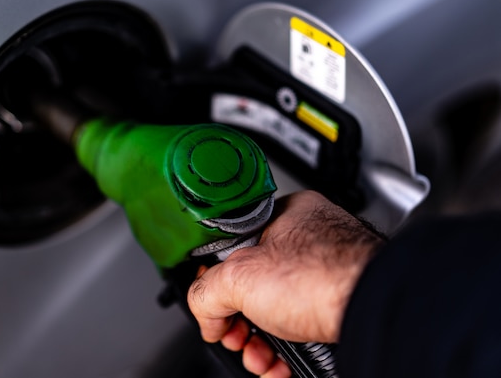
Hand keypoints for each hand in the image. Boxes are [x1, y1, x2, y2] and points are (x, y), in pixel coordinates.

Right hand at [187, 190, 384, 375]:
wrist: (374, 310)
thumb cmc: (326, 277)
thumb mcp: (240, 277)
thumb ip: (206, 292)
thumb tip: (204, 314)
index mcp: (288, 216)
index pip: (236, 248)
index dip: (219, 282)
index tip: (215, 306)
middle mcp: (312, 241)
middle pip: (256, 287)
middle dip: (241, 323)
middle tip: (236, 336)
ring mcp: (330, 274)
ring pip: (279, 313)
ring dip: (261, 344)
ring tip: (259, 358)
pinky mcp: (341, 304)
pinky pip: (303, 328)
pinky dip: (286, 352)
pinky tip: (279, 366)